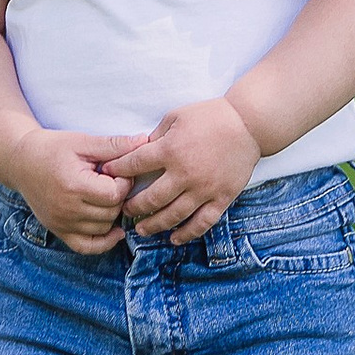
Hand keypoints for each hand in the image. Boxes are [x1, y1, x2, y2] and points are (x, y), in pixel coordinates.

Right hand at [1, 127, 148, 255]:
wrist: (20, 161)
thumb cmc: (52, 148)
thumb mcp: (82, 141)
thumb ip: (113, 144)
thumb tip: (145, 142)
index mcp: (73, 185)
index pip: (115, 194)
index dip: (124, 181)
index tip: (118, 170)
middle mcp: (67, 209)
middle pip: (111, 212)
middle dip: (119, 196)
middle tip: (113, 181)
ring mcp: (62, 223)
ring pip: (103, 228)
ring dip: (112, 213)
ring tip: (105, 194)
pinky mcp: (58, 231)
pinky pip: (87, 247)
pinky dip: (104, 242)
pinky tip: (115, 230)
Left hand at [110, 97, 258, 244]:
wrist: (248, 124)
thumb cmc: (210, 116)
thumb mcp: (176, 116)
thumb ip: (157, 135)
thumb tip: (139, 150)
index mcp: (170, 150)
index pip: (135, 165)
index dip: (117, 170)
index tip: (106, 175)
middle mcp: (184, 174)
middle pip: (151, 199)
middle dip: (132, 206)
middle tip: (123, 210)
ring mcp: (203, 189)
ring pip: (173, 216)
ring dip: (154, 225)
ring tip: (141, 230)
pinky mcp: (221, 198)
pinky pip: (201, 222)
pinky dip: (187, 234)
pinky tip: (174, 239)